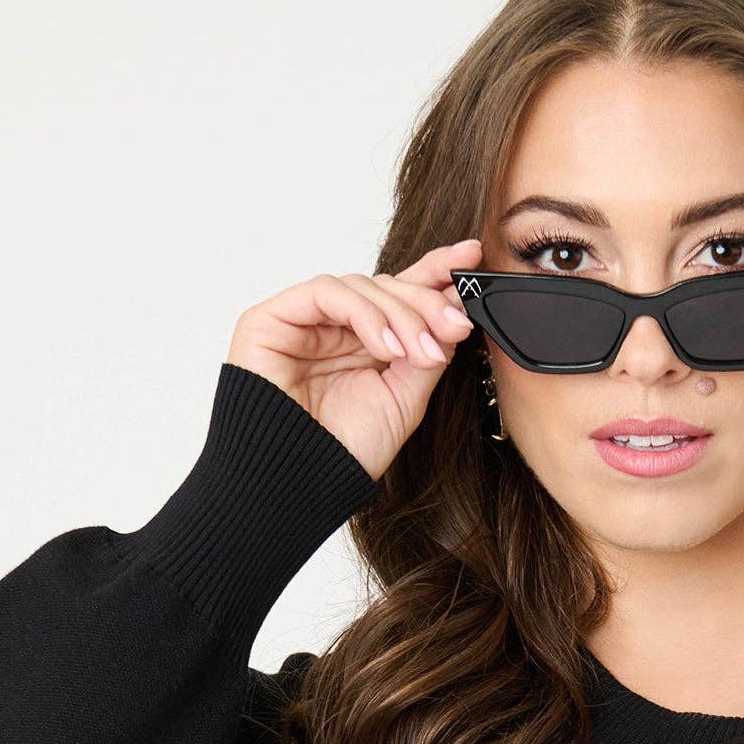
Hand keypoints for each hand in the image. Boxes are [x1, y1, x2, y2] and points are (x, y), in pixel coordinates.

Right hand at [226, 239, 482, 482]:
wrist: (300, 484)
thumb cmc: (345, 451)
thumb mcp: (405, 398)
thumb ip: (427, 351)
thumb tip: (455, 308)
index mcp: (364, 345)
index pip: (400, 296)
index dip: (435, 273)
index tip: (472, 258)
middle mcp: (334, 329)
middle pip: (386, 287)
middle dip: (426, 303)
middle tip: (457, 325)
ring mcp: (302, 321)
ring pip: (361, 286)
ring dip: (400, 315)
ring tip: (419, 354)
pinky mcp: (271, 319)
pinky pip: (327, 292)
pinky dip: (364, 314)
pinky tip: (385, 348)